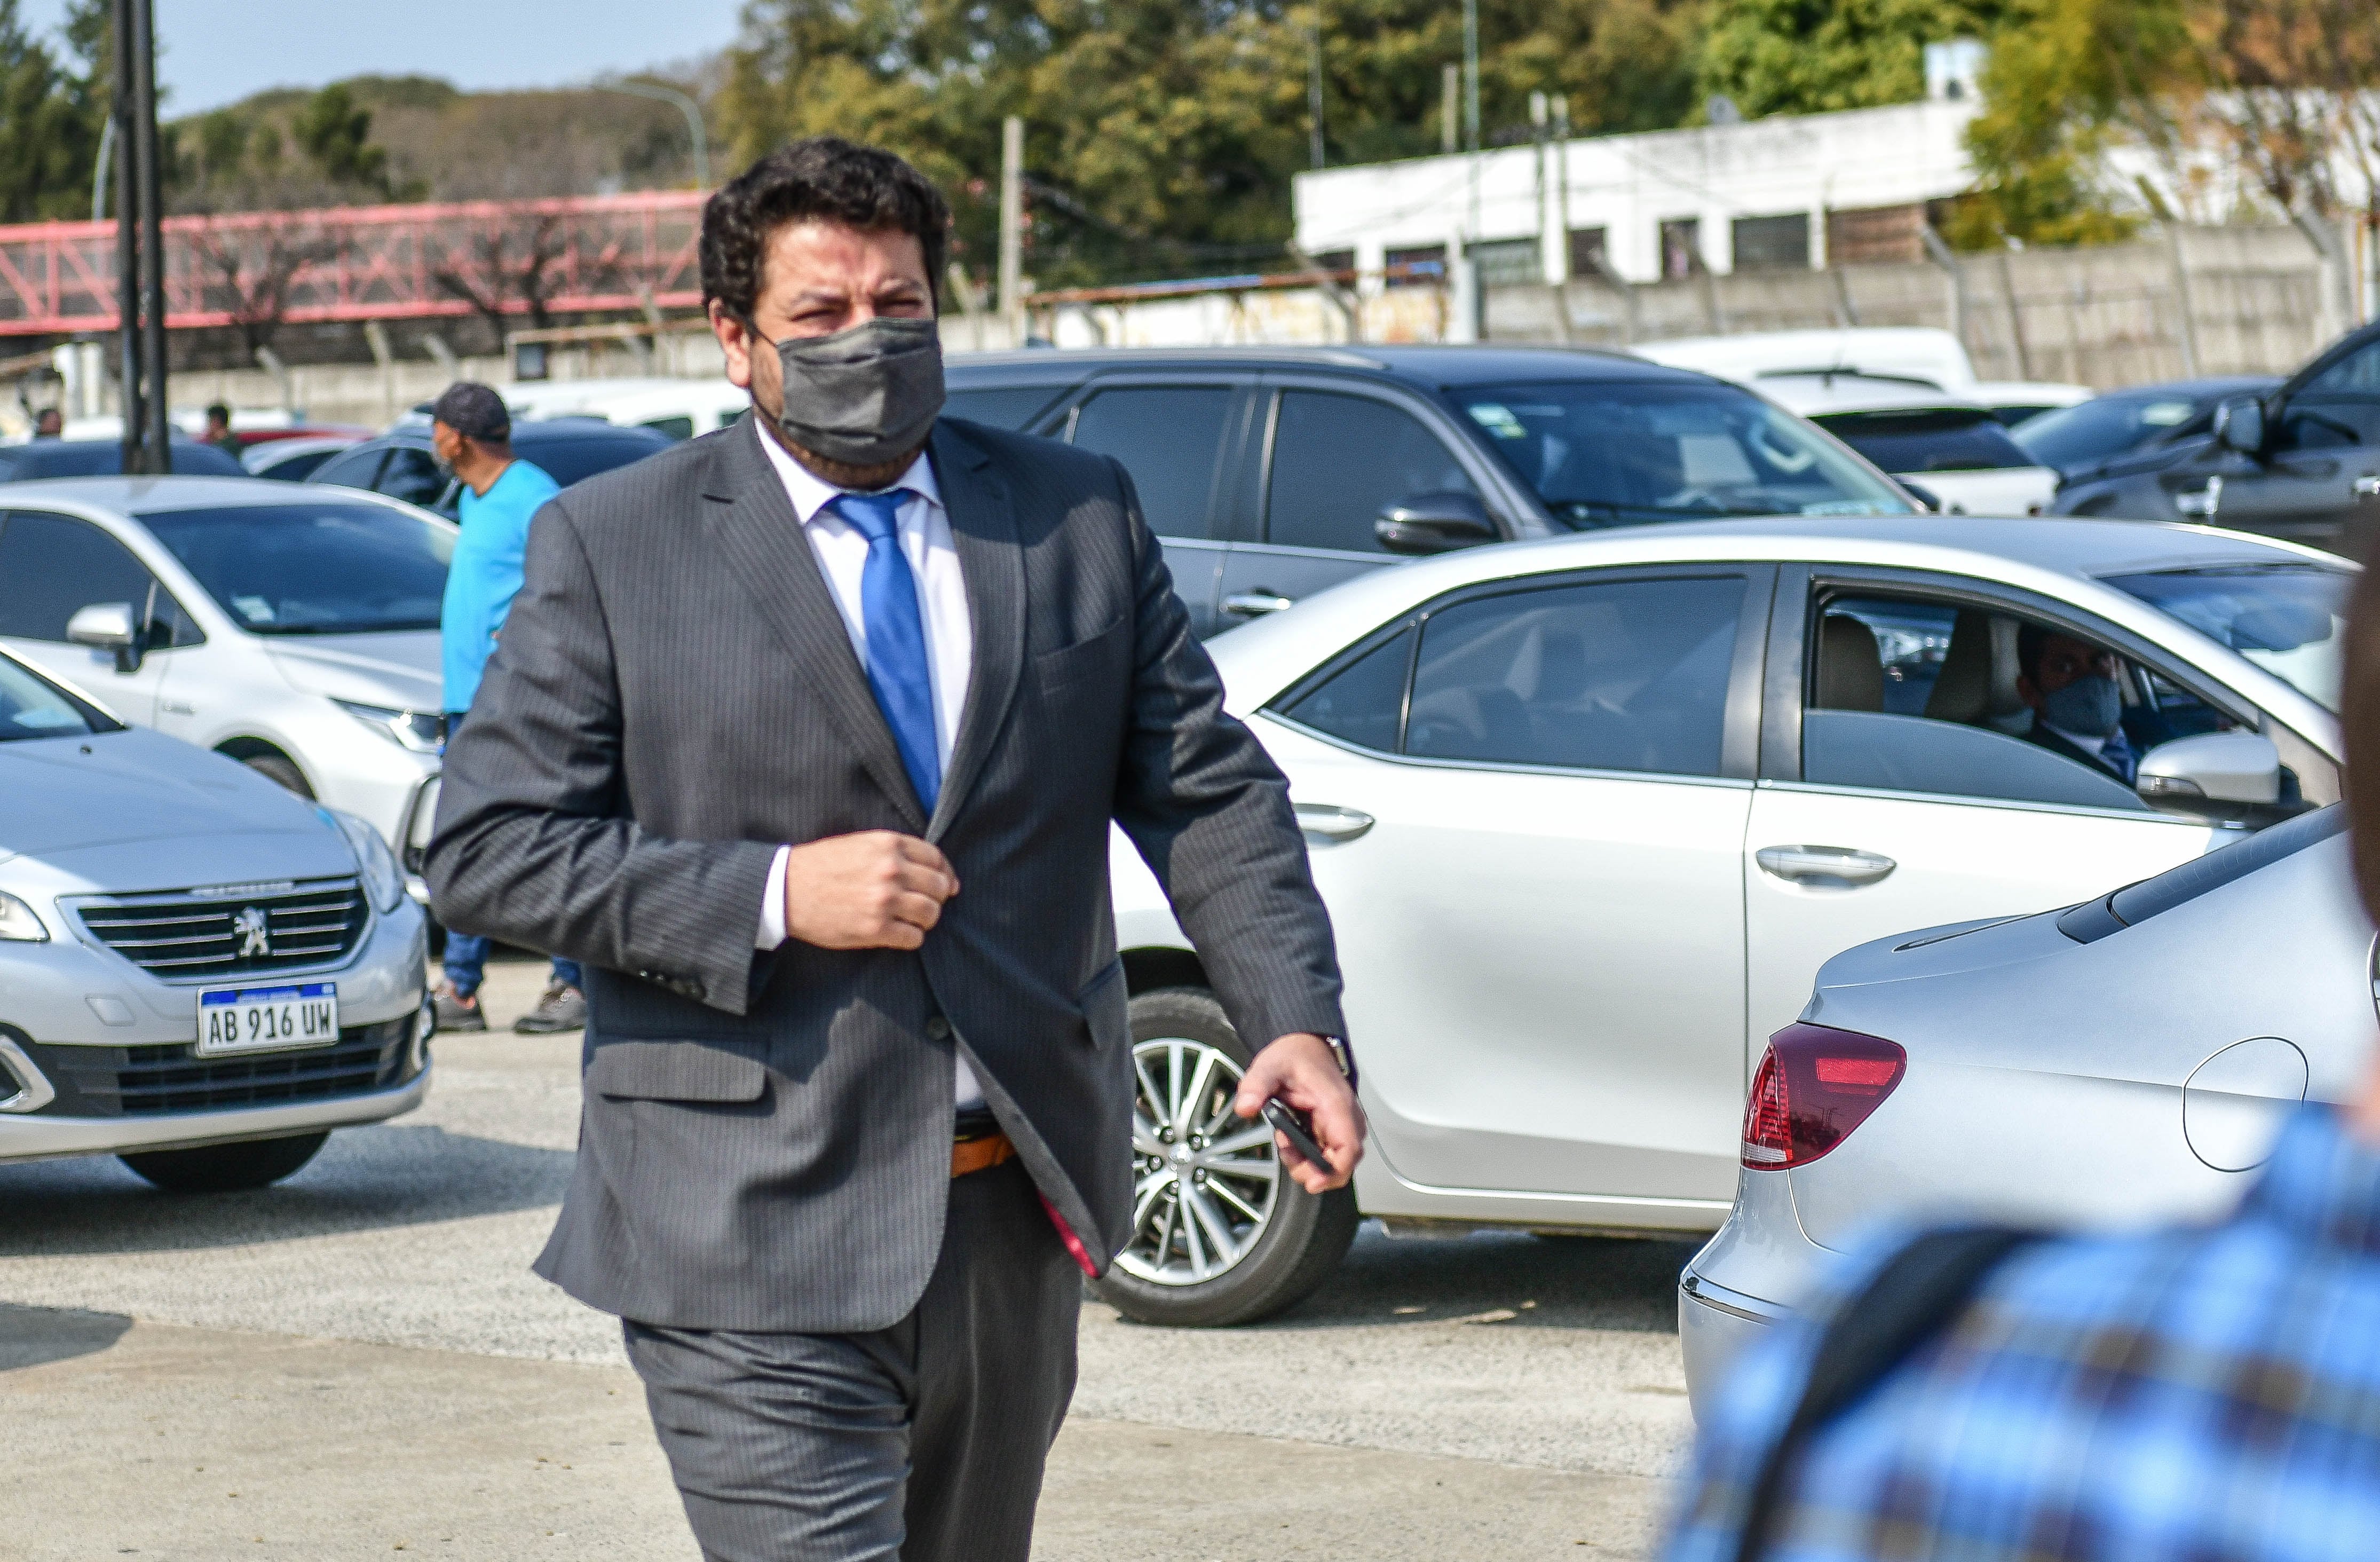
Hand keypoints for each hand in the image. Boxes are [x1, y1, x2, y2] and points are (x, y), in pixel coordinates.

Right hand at [782, 831, 958, 950]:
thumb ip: (896, 851)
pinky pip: (914, 938)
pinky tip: (897, 933)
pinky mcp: (875, 929)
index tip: (945, 884)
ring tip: (910, 920)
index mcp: (888, 845)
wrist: (786, 889)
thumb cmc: (822, 865)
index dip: (944, 873)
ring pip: (931, 914)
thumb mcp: (860, 843)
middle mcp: (891, 870)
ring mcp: (884, 901)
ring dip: (925, 920)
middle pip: (938, 887)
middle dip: (936, 898)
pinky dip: (910, 938)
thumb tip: (937, 871)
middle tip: (924, 904)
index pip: (936, 858)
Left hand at [1233, 1032, 1363, 1193]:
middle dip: (1314, 1171)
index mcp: (1335, 1104)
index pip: (1348, 1147)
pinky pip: (1326, 1153)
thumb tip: (1246, 1107)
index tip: (1313, 1181)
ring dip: (1307, 1162)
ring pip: (1334, 1161)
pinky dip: (1307, 1155)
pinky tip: (1290, 1140)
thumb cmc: (1295, 1056)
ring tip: (1285, 1143)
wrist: (1305, 1046)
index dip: (1333, 1171)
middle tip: (1287, 1155)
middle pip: (1343, 1162)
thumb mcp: (1269, 1067)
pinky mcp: (1333, 1129)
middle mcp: (1346, 1117)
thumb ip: (1256, 1087)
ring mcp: (1342, 1124)